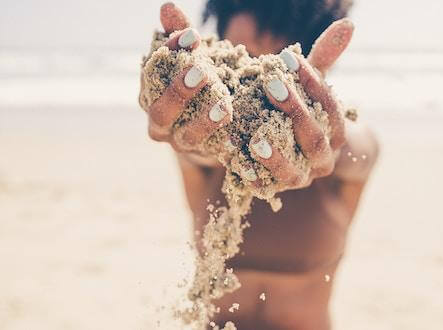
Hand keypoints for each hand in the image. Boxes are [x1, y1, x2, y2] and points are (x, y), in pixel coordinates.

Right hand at [141, 3, 232, 154]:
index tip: (193, 36)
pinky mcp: (205, 156)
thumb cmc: (198, 84)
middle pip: (161, 112)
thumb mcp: (191, 58)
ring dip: (204, 122)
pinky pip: (213, 154)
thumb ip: (180, 35)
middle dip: (179, 92)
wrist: (210, 128)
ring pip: (187, 137)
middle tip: (201, 72)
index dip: (171, 55)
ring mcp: (182, 142)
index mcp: (150, 94)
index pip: (153, 73)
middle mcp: (160, 123)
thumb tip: (167, 7)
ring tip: (224, 107)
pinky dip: (226, 147)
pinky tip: (239, 139)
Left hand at [250, 19, 353, 189]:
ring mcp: (301, 178)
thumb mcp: (307, 86)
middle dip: (294, 110)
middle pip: (314, 137)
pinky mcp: (276, 189)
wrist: (291, 151)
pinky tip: (241, 166)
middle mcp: (323, 158)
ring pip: (295, 171)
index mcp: (335, 131)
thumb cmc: (298, 109)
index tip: (287, 56)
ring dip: (277, 156)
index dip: (312, 81)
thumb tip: (348, 24)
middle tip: (271, 83)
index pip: (329, 105)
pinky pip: (268, 188)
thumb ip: (323, 60)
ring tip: (257, 139)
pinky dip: (256, 179)